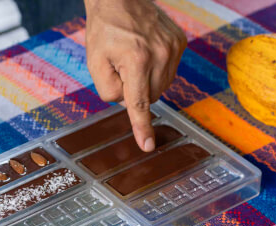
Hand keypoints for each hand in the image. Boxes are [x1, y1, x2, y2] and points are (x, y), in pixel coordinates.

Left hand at [85, 0, 186, 151]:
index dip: (142, 126)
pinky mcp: (180, 43)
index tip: (148, 145)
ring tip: (133, 57)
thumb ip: (108, 90)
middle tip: (121, 68)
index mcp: (136, 60)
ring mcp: (173, 48)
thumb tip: (128, 104)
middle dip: (135, 91)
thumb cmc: (105, 30)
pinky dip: (157, 69)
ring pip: (162, 86)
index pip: (139, 102)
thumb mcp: (95, 62)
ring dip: (147, 81)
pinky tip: (146, 52)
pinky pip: (169, 71)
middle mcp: (159, 54)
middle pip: (150, 96)